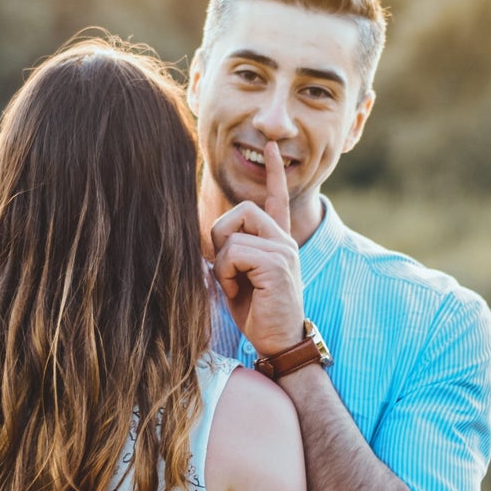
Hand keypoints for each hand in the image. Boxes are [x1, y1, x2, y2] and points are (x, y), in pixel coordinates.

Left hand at [211, 141, 304, 356]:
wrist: (279, 343)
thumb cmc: (258, 315)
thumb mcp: (238, 279)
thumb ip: (229, 255)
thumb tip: (207, 244)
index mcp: (277, 242)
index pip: (277, 199)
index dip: (274, 173)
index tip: (272, 148)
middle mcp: (284, 241)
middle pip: (241, 210)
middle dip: (221, 237)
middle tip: (227, 271)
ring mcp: (283, 250)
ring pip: (232, 236)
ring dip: (222, 265)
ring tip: (236, 287)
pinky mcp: (276, 263)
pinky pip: (234, 253)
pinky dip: (226, 275)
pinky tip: (239, 292)